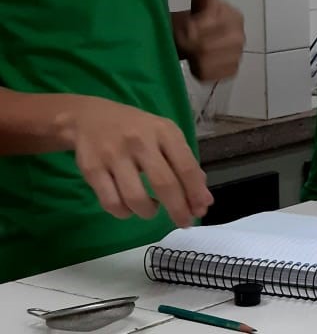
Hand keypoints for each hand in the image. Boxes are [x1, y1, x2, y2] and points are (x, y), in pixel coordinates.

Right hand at [57, 95, 211, 227]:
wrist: (89, 118)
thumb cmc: (137, 129)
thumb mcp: (165, 135)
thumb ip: (184, 163)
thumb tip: (202, 198)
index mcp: (164, 132)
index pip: (186, 167)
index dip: (196, 192)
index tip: (201, 209)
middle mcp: (140, 142)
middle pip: (164, 184)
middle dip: (178, 209)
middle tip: (183, 222)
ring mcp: (114, 156)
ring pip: (135, 198)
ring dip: (148, 212)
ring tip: (152, 210)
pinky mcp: (92, 169)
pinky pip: (111, 202)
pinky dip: (124, 212)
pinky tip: (130, 207)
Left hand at [174, 0, 244, 81]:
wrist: (197, 39)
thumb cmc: (196, 19)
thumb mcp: (197, 3)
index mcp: (235, 16)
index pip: (206, 27)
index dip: (190, 29)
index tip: (185, 27)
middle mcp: (241, 37)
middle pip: (205, 48)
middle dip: (190, 45)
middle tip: (184, 41)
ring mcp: (238, 56)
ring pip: (206, 63)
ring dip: (194, 59)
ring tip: (191, 51)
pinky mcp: (232, 71)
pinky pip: (211, 76)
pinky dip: (200, 71)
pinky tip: (199, 63)